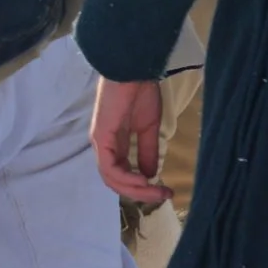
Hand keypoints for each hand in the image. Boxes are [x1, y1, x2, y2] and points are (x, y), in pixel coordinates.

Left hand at [90, 76, 171, 204]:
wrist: (133, 71)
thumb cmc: (139, 93)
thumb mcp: (148, 127)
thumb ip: (147, 151)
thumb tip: (151, 175)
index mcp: (115, 144)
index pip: (122, 175)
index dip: (143, 188)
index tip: (167, 190)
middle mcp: (104, 146)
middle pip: (116, 181)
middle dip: (141, 193)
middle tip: (164, 196)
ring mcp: (100, 143)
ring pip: (111, 179)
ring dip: (135, 190)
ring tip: (155, 190)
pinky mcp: (100, 138)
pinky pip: (109, 168)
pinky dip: (126, 179)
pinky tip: (143, 179)